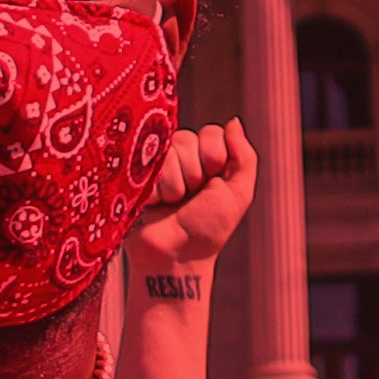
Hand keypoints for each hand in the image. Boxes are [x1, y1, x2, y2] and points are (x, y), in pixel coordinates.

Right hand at [132, 119, 255, 276]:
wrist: (176, 257)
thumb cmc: (208, 229)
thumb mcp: (239, 193)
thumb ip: (245, 156)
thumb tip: (233, 121)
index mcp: (206, 159)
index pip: (210, 133)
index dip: (213, 157)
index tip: (212, 183)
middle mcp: (180, 158)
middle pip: (186, 140)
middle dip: (193, 173)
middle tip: (190, 198)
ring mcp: (155, 167)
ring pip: (166, 153)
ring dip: (174, 185)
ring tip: (172, 204)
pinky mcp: (133, 177)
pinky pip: (146, 165)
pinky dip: (156, 190)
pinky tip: (154, 204)